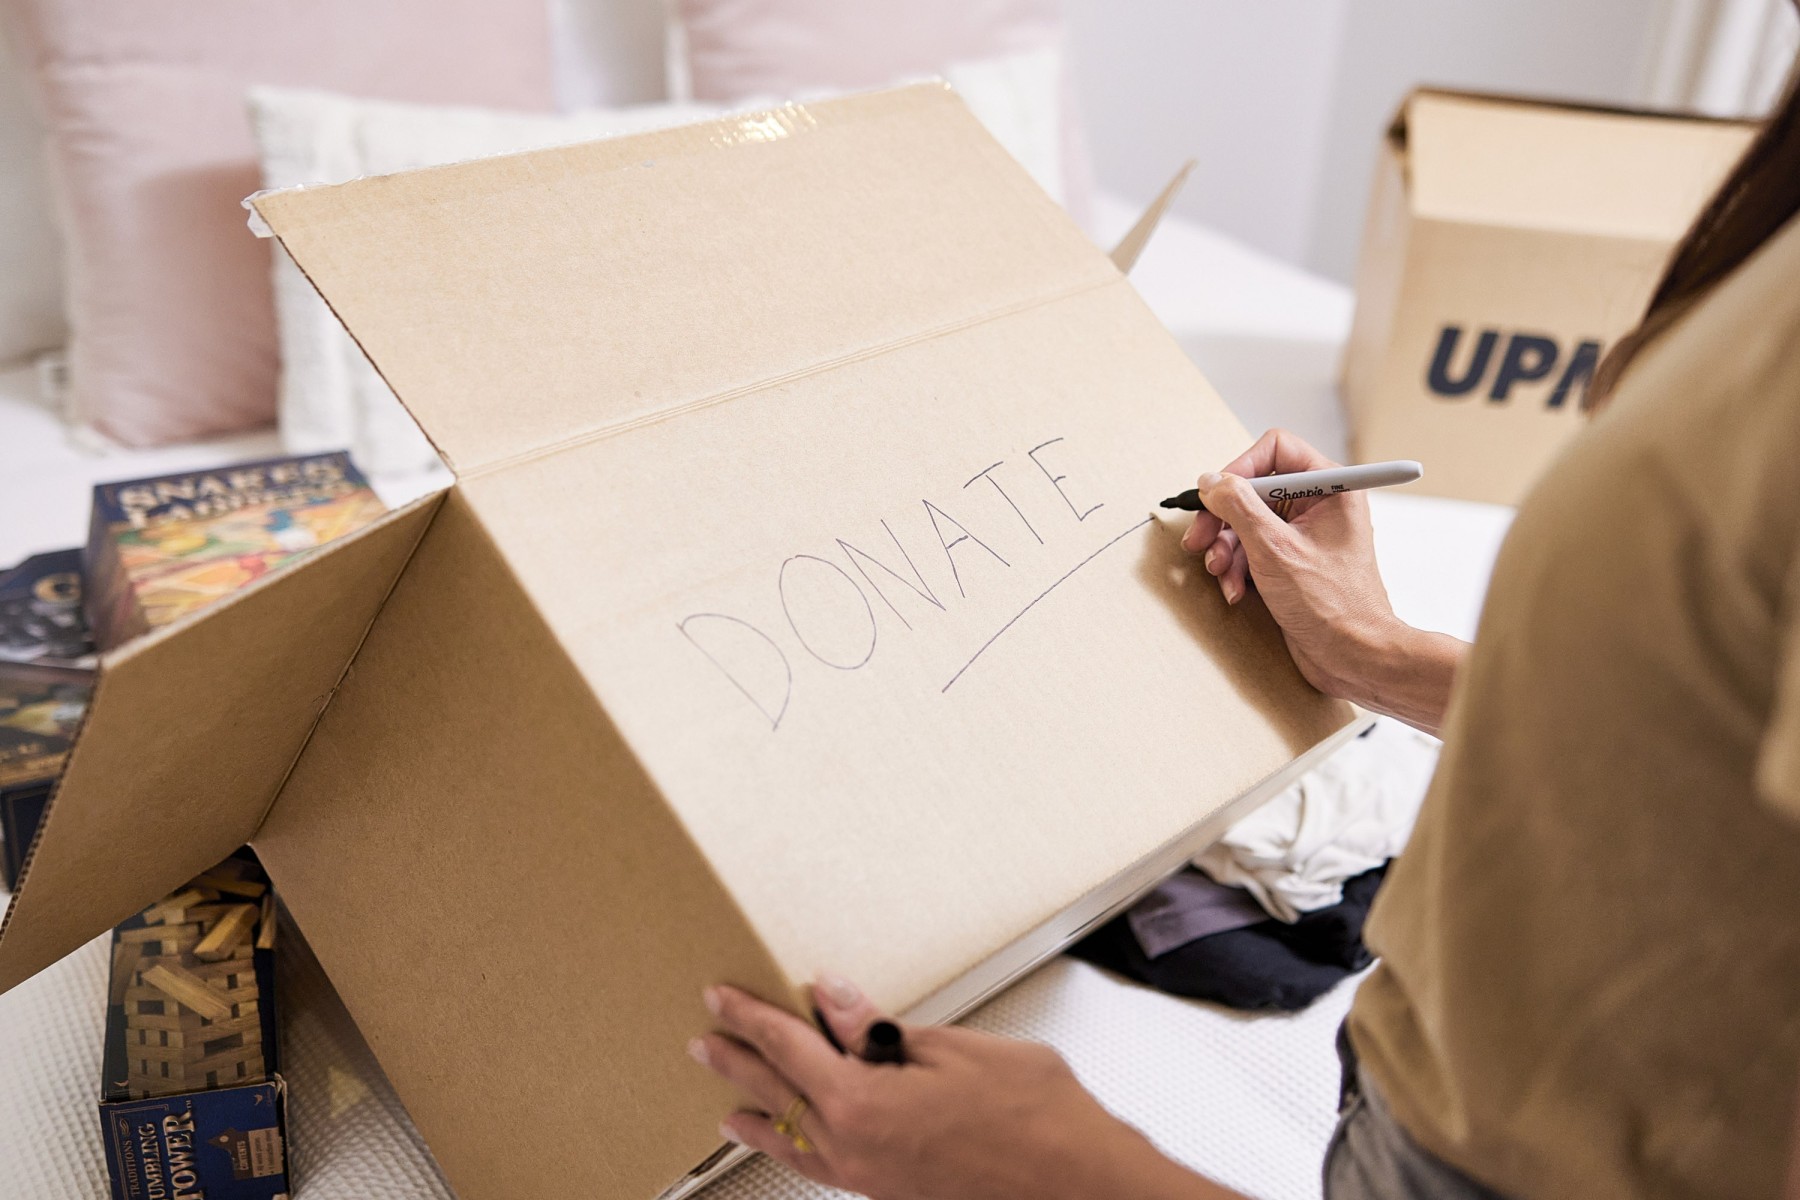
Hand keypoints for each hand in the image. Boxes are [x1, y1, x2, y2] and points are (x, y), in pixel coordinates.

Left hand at [690, 977, 1230, 1199]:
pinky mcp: (890, 1190)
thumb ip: (879, 1030)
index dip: (751, 1017)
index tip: (722, 998)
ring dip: (757, 1110)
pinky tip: (795, 1144)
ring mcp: (870, 1176)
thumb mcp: (954, 1048)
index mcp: (862, 1102)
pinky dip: (795, 1149)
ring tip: (726, 1100)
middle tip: (706, 1038)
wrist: (1078, 1184)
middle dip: (738, 1061)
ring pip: (795, 1137)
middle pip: (779, 1093)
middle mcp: (855, 1147)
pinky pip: (822, 1167)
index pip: (788, 1047)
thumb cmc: (1034, 1116)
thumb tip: (832, 1000)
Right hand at [1179, 429, 1463, 734]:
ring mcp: (1305, 534)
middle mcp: (1320, 504)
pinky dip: (1237, 568)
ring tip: (1221, 574)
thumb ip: (1238, 507)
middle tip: (1198, 540)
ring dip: (1226, 549)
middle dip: (1223, 518)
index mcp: (1331, 487)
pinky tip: (1235, 590)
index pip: (1276, 449)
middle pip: (1253, 489)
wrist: (1354, 657)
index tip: (1215, 495)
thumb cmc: (1332, 605)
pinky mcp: (1292, 561)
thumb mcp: (1274, 549)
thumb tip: (1210, 481)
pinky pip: (1252, 549)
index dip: (1239, 468)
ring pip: (1247, 522)